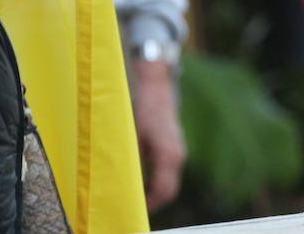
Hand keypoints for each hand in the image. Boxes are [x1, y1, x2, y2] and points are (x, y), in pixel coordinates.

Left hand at [132, 60, 186, 210]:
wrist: (157, 91)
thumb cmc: (143, 111)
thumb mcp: (133, 136)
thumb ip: (133, 159)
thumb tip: (124, 182)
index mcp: (167, 155)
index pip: (162, 189)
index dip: (150, 203)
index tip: (137, 211)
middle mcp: (177, 156)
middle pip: (169, 190)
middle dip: (154, 202)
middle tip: (137, 210)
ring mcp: (179, 153)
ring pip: (171, 183)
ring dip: (157, 193)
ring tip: (139, 200)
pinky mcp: (177, 150)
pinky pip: (170, 173)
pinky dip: (159, 182)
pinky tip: (144, 185)